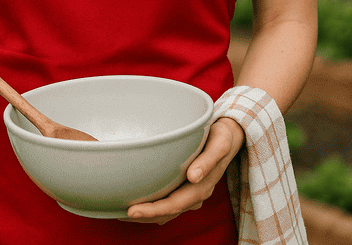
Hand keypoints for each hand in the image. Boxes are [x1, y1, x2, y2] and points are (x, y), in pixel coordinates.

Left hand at [120, 117, 243, 224]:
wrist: (231, 136)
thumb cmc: (222, 137)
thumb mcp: (220, 143)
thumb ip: (208, 160)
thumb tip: (193, 177)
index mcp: (203, 186)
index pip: (174, 204)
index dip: (152, 210)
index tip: (132, 211)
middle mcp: (196, 194)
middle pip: (167, 212)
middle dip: (144, 215)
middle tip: (120, 213)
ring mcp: (191, 193)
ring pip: (167, 211)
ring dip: (147, 214)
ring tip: (123, 211)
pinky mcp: (186, 188)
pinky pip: (168, 203)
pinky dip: (153, 207)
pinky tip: (139, 200)